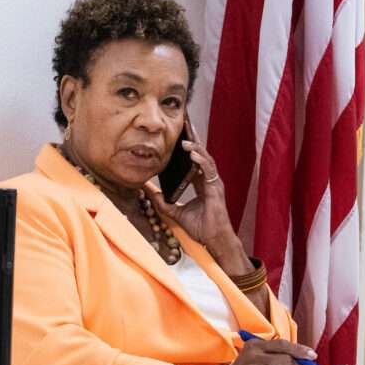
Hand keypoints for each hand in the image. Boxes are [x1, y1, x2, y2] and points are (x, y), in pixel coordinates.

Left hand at [144, 134, 245, 266]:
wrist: (214, 240)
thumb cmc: (201, 228)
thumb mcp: (176, 213)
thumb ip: (163, 202)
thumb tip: (148, 192)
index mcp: (201, 183)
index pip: (194, 160)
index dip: (188, 147)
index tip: (180, 134)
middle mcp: (209, 180)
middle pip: (200, 155)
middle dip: (193, 139)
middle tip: (185, 124)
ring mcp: (214, 183)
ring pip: (205, 159)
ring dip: (195, 147)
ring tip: (184, 139)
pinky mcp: (216, 188)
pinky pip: (209, 170)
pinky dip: (201, 160)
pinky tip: (193, 153)